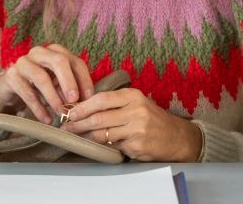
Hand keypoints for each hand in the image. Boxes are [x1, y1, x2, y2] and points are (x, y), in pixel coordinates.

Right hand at [0, 44, 94, 123]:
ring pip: (41, 77)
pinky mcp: (11, 76)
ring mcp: (23, 62)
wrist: (10, 89)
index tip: (89, 98)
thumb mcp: (57, 85)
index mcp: (56, 51)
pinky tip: (46, 119)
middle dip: (69, 82)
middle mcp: (40, 52)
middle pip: (58, 61)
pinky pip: (26, 92)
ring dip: (53, 97)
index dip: (84, 79)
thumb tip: (85, 102)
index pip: (75, 62)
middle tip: (74, 100)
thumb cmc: (40, 86)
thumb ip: (70, 89)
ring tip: (61, 113)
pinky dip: (38, 107)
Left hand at [61, 88, 202, 161]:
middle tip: (67, 127)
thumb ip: (115, 104)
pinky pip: (112, 146)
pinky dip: (102, 146)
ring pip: (102, 134)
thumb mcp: (137, 103)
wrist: (176, 137)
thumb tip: (85, 108)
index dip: (83, 106)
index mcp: (134, 96)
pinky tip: (96, 145)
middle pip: (99, 117)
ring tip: (76, 136)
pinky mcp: (137, 145)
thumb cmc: (152, 119)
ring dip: (86, 137)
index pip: (102, 98)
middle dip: (79, 123)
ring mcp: (137, 129)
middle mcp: (136, 110)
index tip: (70, 112)